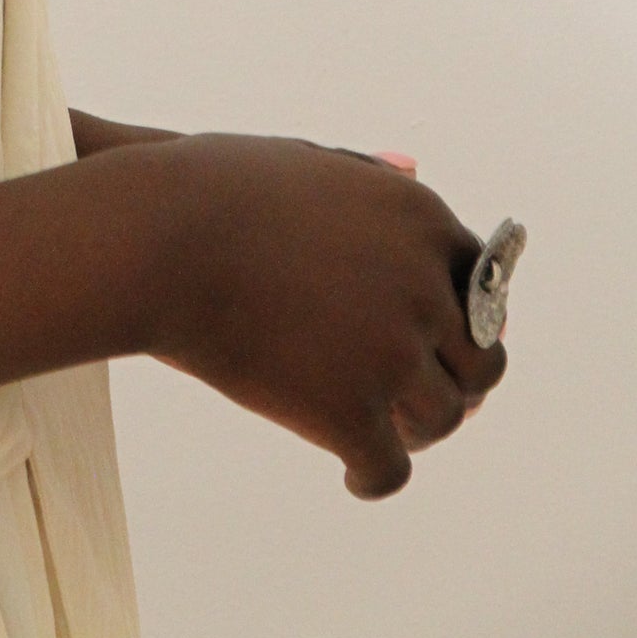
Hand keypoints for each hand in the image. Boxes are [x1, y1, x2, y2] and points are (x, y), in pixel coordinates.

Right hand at [141, 134, 507, 497]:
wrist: (155, 238)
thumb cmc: (212, 188)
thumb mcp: (306, 161)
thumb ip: (368, 174)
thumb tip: (412, 167)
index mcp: (418, 218)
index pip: (481, 285)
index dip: (459, 319)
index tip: (435, 339)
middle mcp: (423, 286)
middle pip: (480, 360)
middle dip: (452, 380)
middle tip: (417, 398)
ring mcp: (391, 352)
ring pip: (442, 418)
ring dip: (418, 431)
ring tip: (385, 436)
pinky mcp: (352, 413)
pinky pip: (390, 468)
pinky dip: (375, 477)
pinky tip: (354, 474)